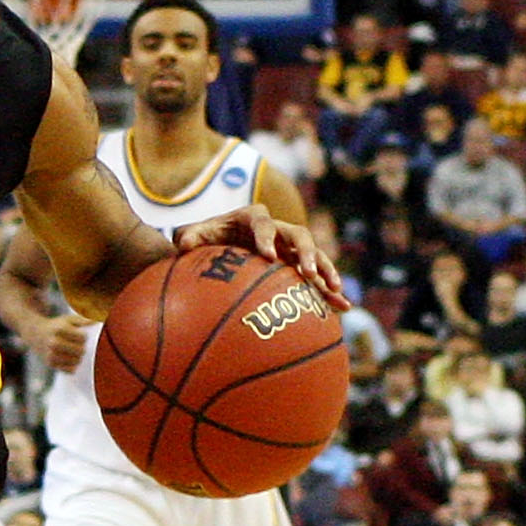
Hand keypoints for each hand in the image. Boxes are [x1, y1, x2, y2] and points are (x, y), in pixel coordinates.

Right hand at [31, 315, 88, 373]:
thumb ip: (83, 320)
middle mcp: (54, 342)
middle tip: (76, 345)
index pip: (83, 338)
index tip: (79, 336)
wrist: (35, 333)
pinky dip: (72, 366)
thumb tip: (97, 322)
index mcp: (60, 329)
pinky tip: (68, 359)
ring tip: (73, 352)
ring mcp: (51, 354)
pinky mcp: (50, 363)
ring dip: (78, 357)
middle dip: (82, 348)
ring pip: (77, 361)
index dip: (84, 337)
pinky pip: (70, 370)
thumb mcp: (68, 319)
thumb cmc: (56, 326)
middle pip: (81, 351)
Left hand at [171, 206, 348, 308]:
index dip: (267, 238)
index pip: (264, 224)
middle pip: (298, 235)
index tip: (268, 256)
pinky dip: (328, 291)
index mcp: (253, 219)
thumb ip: (190, 237)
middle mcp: (277, 230)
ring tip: (334, 290)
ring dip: (326, 270)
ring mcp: (289, 248)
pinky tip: (342, 307)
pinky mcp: (296, 266)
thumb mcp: (193, 237)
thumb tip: (184, 244)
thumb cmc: (205, 241)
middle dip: (305, 254)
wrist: (218, 247)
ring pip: (314, 255)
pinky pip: (316, 277)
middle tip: (308, 274)